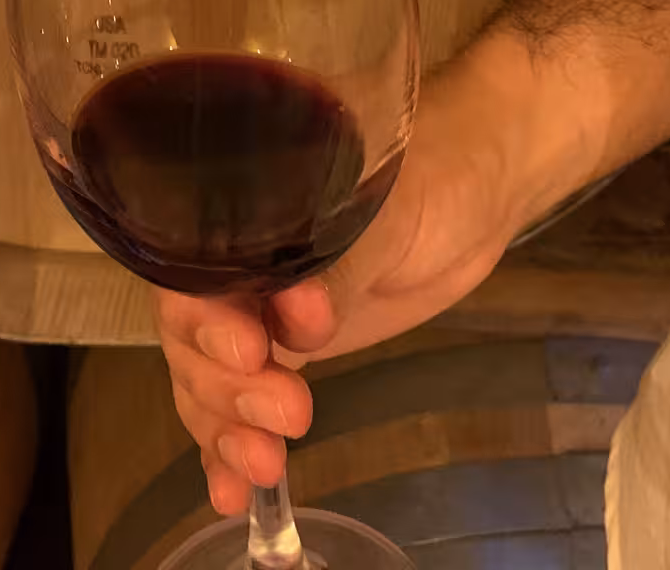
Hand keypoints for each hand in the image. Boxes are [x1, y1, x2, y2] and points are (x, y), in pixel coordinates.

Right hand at [156, 35, 599, 513]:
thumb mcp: (386, 209)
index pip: (191, 269)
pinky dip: (229, 450)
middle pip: (191, 336)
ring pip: (210, 380)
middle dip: (228, 386)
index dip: (206, 318)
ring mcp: (255, 310)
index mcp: (236, 208)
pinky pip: (240, 404)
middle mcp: (230, 262)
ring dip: (226, 430)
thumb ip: (336, 262)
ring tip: (264, 468)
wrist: (478, 193)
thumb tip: (298, 318)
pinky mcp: (286, 352)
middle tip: (290, 411)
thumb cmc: (432, 172)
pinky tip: (232, 496)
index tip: (253, 351)